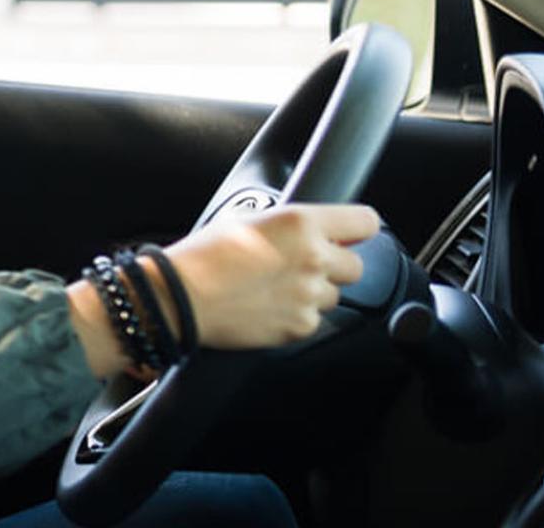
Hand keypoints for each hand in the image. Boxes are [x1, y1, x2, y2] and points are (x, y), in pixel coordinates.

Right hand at [164, 203, 380, 348]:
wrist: (178, 298)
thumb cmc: (200, 256)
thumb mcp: (243, 218)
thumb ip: (283, 222)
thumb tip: (302, 229)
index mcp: (302, 223)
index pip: (365, 222)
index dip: (356, 229)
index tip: (347, 235)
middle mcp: (313, 258)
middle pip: (356, 265)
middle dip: (333, 265)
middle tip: (300, 265)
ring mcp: (309, 296)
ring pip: (333, 295)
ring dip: (312, 292)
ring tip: (274, 289)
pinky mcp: (299, 326)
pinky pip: (312, 320)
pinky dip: (294, 316)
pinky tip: (265, 307)